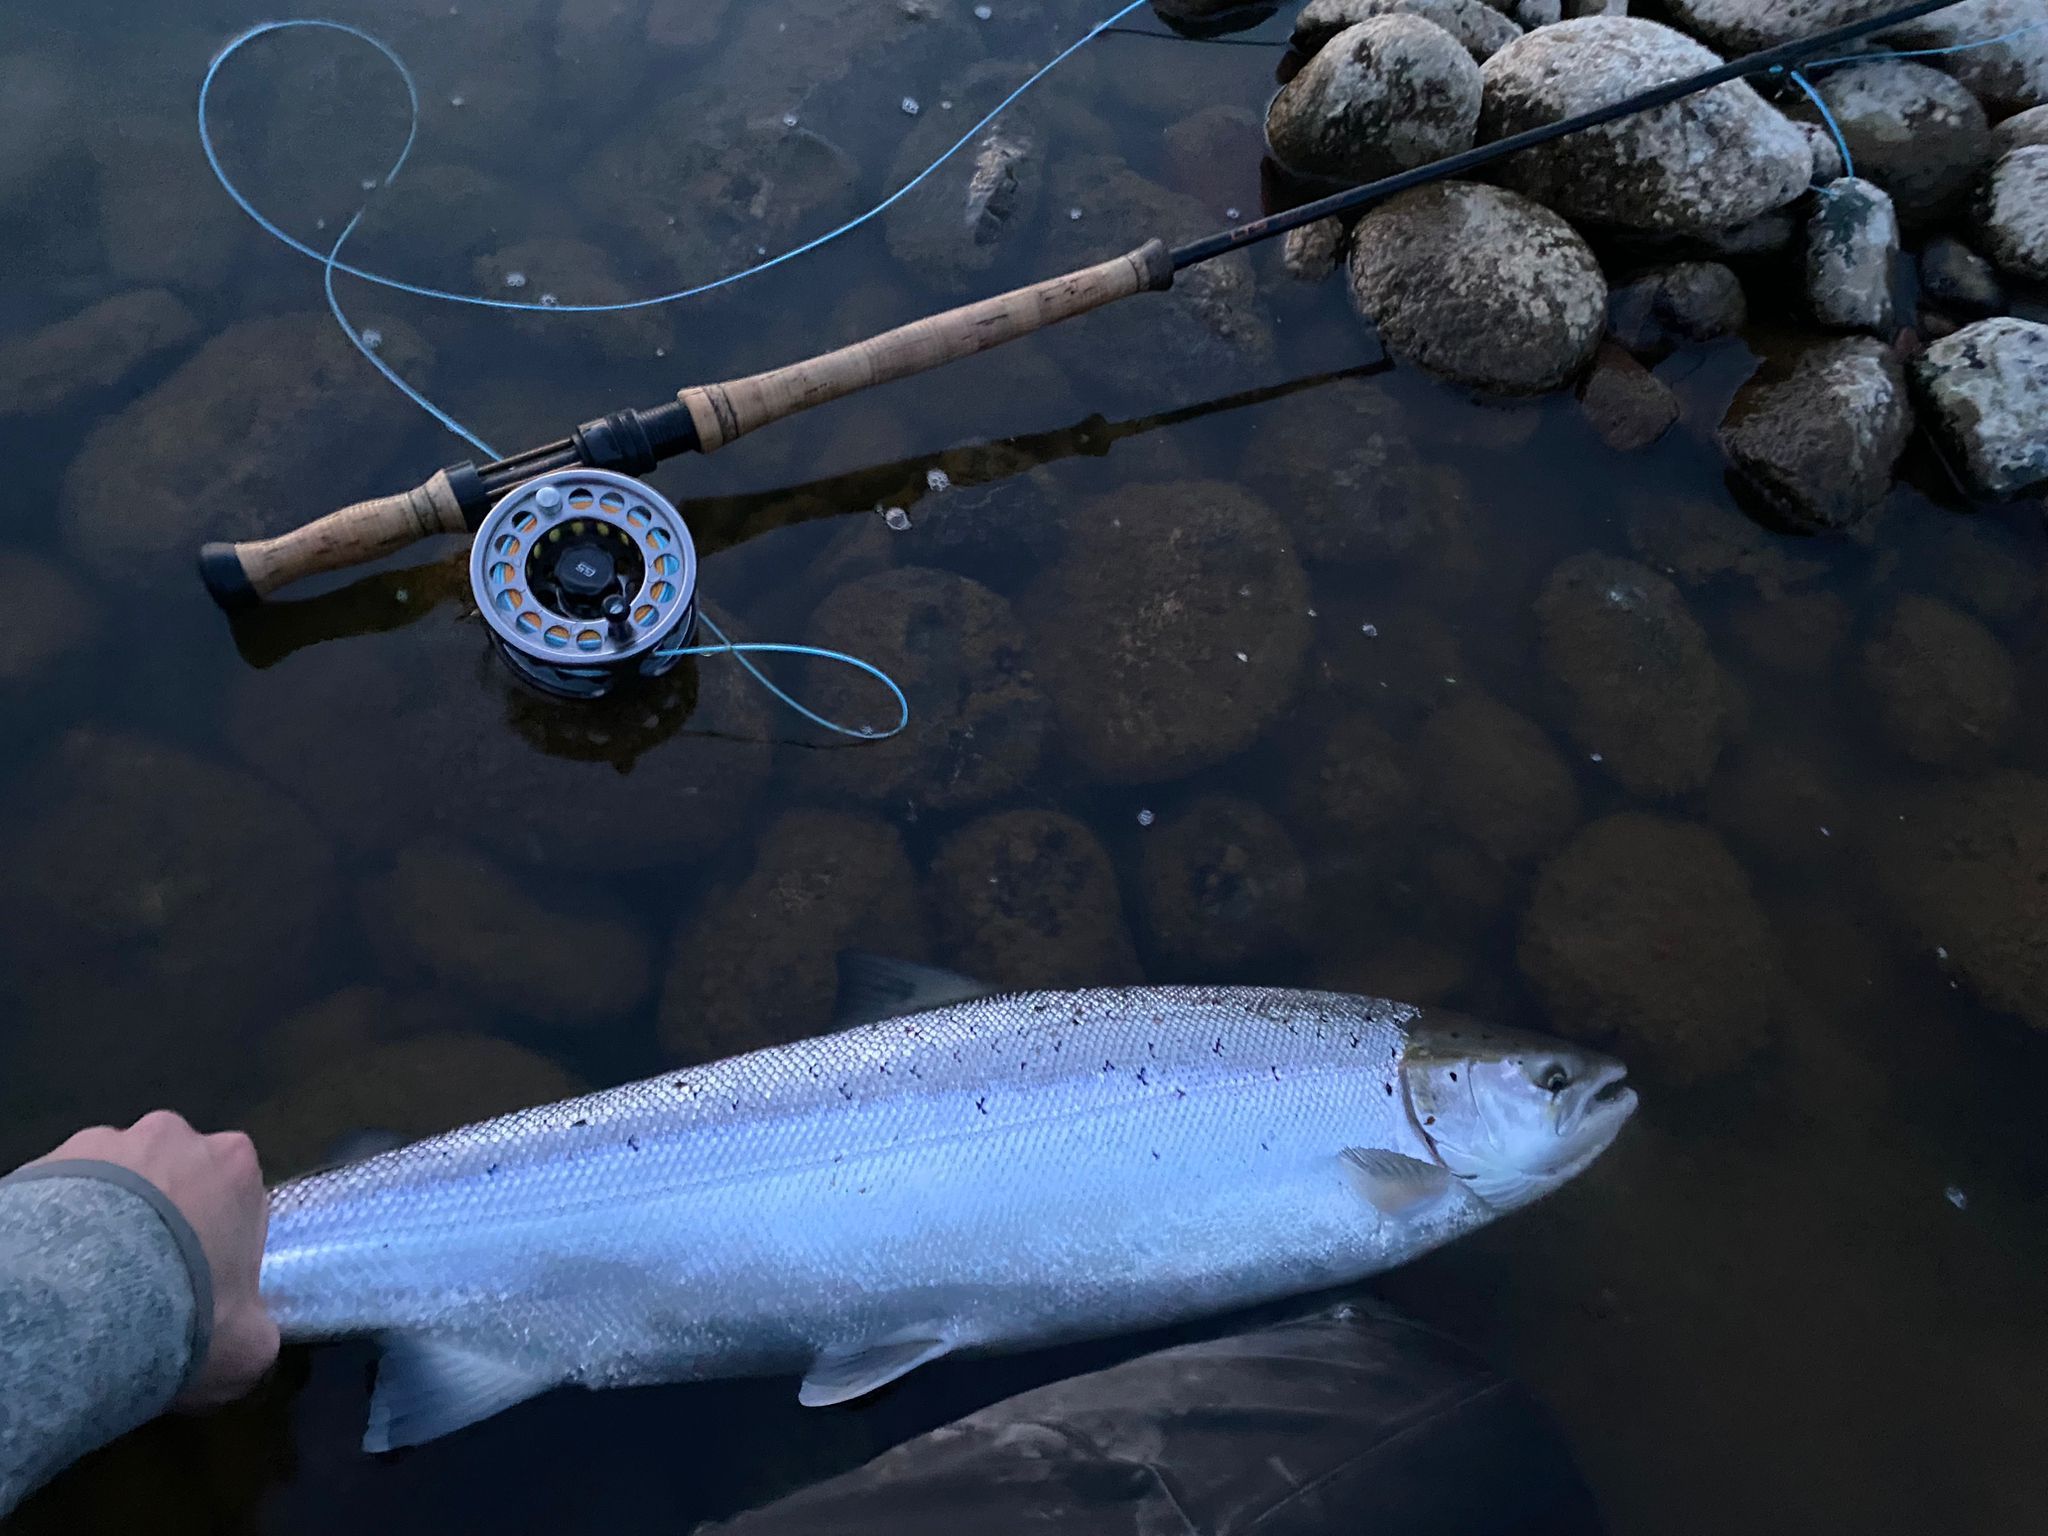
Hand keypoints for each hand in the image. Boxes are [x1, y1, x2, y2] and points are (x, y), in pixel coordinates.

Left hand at [30, 1112, 280, 1408]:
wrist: (83, 1303)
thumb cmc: (185, 1309)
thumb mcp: (248, 1344)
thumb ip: (257, 1326)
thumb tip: (249, 1332)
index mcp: (236, 1166)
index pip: (238, 1200)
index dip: (221, 1244)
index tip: (203, 1284)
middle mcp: (178, 1138)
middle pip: (178, 1178)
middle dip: (166, 1220)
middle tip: (148, 1281)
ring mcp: (111, 1141)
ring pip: (120, 1180)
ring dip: (115, 1217)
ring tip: (96, 1276)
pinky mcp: (51, 1158)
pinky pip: (68, 1190)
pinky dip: (68, 1221)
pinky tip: (63, 1267)